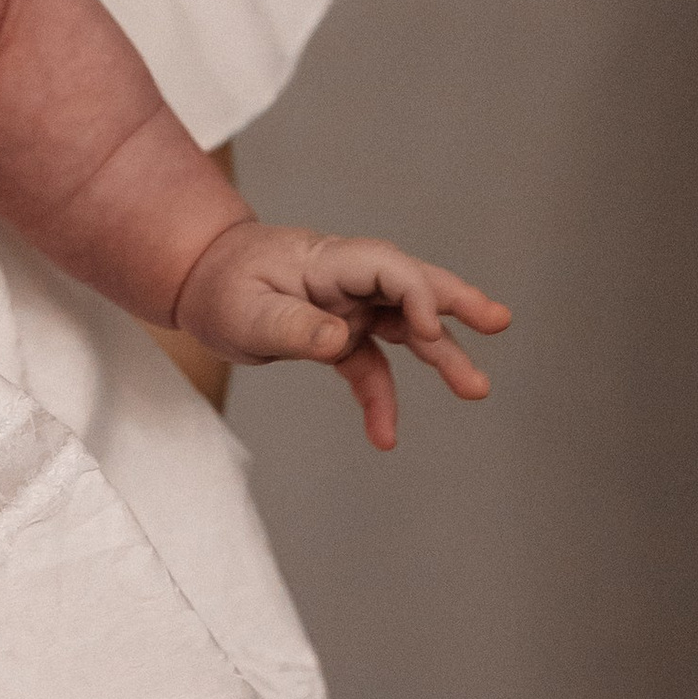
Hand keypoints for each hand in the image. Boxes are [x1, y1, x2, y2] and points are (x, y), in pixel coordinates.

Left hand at [174, 219, 510, 449]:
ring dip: (441, 355)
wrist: (198, 283)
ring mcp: (348, 307)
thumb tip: (340, 339)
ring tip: (477, 388)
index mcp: (327, 261)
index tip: (426, 331)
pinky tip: (386, 437)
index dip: (415, 293)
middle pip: (413, 284)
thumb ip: (294, 326)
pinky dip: (381, 399)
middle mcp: (347, 280)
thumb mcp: (245, 311)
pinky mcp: (340, 336)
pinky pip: (372, 367)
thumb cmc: (219, 286)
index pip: (387, 267)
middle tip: (499, 321)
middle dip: (457, 301)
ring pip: (405, 328)